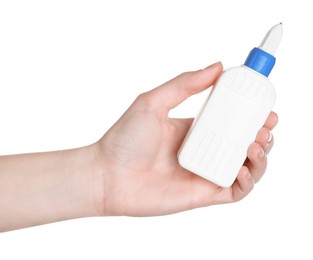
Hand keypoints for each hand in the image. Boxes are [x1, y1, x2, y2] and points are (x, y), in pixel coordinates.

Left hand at [94, 62, 277, 215]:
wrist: (107, 176)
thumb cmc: (124, 139)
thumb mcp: (153, 101)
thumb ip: (184, 84)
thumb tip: (217, 66)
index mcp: (193, 129)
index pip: (229, 119)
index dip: (249, 113)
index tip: (263, 104)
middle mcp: (202, 150)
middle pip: (242, 142)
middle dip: (261, 133)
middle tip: (266, 125)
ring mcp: (204, 172)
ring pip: (245, 166)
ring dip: (260, 156)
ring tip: (256, 144)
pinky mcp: (203, 194)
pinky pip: (235, 191)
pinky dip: (248, 182)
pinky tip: (244, 169)